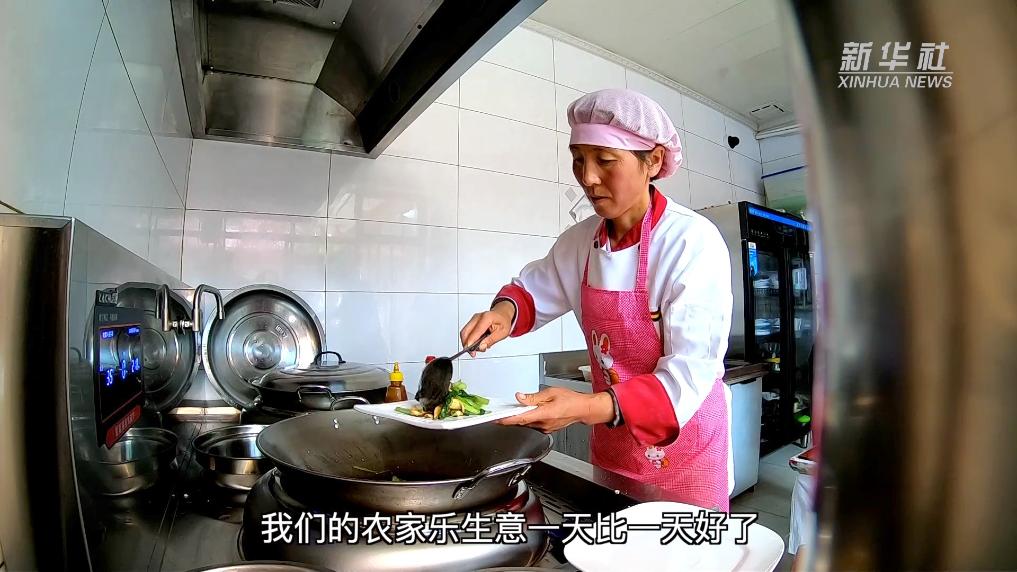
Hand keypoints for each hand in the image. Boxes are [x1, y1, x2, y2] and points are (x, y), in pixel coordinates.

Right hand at [460, 300, 515, 356]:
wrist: (502, 314)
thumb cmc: (503, 322)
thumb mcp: (502, 333)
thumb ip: (491, 340)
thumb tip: (481, 346)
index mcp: (486, 318)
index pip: (475, 332)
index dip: (471, 343)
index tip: (471, 352)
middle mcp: (478, 317)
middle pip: (465, 332)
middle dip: (467, 344)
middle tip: (473, 353)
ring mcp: (473, 319)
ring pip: (464, 333)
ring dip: (468, 343)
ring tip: (478, 347)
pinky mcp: (472, 322)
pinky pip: (467, 332)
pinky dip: (469, 339)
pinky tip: (477, 343)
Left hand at [496, 388, 614, 432]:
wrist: (583, 409)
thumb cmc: (571, 400)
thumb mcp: (551, 392)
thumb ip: (533, 397)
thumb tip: (520, 397)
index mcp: (545, 414)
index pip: (521, 419)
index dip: (507, 420)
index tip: (497, 419)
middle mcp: (544, 424)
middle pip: (522, 421)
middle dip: (512, 416)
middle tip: (502, 410)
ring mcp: (546, 428)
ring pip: (528, 423)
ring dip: (520, 417)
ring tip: (516, 408)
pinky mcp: (547, 429)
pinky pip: (534, 424)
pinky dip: (528, 418)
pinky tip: (528, 412)